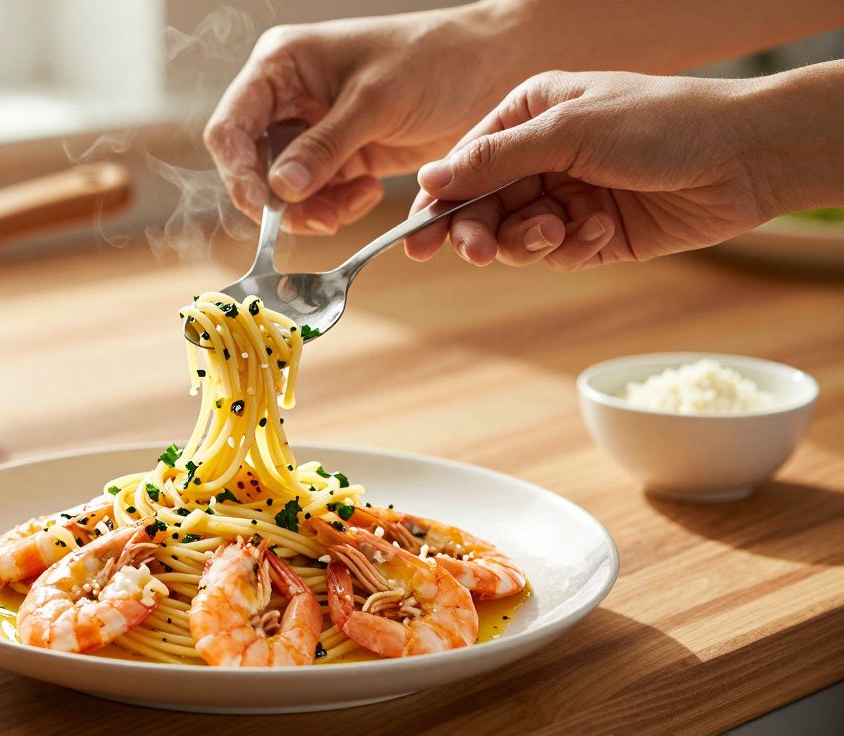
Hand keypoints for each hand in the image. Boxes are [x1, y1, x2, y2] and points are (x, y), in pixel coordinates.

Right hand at [203, 6, 524, 235]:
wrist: (493, 69)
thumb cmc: (434, 59)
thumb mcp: (375, 101)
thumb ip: (324, 147)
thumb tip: (279, 190)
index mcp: (281, 66)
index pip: (231, 127)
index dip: (237, 173)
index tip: (262, 209)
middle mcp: (288, 98)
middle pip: (253, 166)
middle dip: (283, 200)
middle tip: (322, 219)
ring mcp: (313, 130)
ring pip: (285, 190)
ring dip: (315, 209)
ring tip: (358, 202)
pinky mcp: (340, 156)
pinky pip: (319, 196)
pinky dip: (337, 206)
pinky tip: (369, 193)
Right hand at [403, 71, 775, 270]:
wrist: (744, 156)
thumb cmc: (660, 123)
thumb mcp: (568, 131)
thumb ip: (494, 160)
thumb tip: (429, 179)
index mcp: (529, 115)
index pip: (464, 164)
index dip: (436, 204)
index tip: (416, 240)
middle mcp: (543, 156)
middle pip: (482, 207)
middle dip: (480, 231)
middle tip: (479, 252)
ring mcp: (569, 196)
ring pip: (515, 236)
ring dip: (529, 240)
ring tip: (559, 232)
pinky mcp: (595, 234)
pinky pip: (557, 253)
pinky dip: (572, 247)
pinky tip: (603, 229)